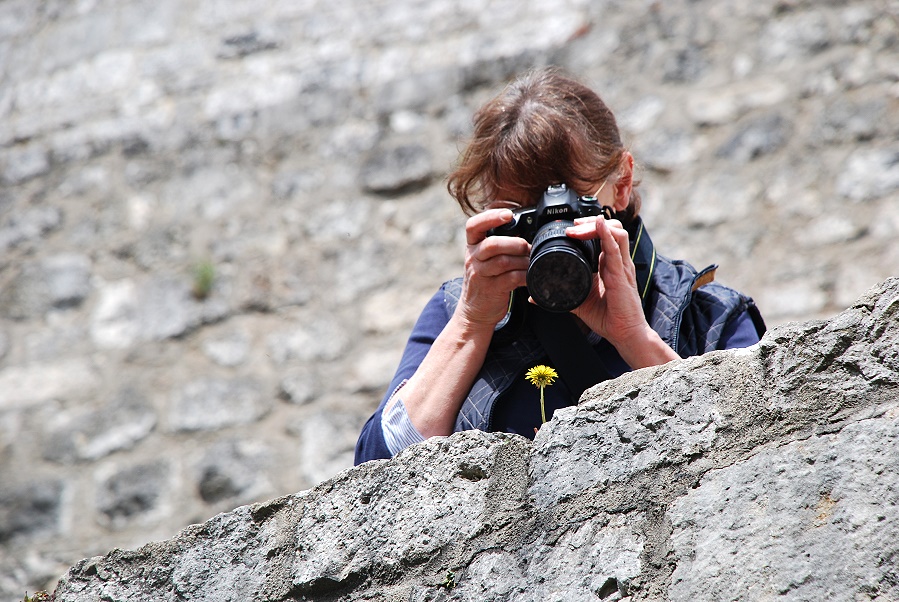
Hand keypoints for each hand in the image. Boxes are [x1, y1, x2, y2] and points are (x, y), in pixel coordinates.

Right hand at [458, 209, 529, 326]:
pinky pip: (511, 278)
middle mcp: (473, 258)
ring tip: (530, 263)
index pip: (473, 225)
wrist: (475, 311)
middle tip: (527, 248)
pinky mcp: (490, 289)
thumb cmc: (486, 279)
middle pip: (492, 244)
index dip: (490, 217)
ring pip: (503, 262)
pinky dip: (525, 276)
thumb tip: (529, 232)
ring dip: (523, 261)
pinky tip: (530, 276)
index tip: (508, 215)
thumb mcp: (485, 258)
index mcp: (473, 246)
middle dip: (515, 244)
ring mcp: (480, 274)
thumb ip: (499, 244)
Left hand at [565, 216, 677, 367]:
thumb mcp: (579, 302)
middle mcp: (618, 262)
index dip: (588, 227)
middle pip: (611, 228)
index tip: (570, 228)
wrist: (625, 334)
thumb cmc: (608, 318)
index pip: (603, 236)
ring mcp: (622, 266)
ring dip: (596, 225)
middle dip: (591, 221)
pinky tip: (599, 225)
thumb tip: (535, 297)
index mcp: (609, 265)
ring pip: (617, 232)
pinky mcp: (622, 274)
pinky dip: (607, 234)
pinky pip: (616, 249)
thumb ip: (560, 296)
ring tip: (579, 227)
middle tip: (573, 224)